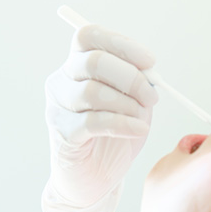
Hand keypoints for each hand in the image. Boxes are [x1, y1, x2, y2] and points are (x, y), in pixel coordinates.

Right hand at [42, 24, 158, 211]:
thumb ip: (139, 82)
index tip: (150, 62)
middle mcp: (62, 80)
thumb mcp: (134, 101)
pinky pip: (94, 122)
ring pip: (93, 92)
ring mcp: (58, 106)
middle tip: (152, 97)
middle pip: (93, 61)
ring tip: (142, 117)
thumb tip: (150, 72)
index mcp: (78, 64)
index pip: (90, 36)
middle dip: (131, 78)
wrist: (97, 175)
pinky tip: (138, 130)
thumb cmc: (116, 132)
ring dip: (128, 104)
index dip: (122, 44)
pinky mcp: (63, 133)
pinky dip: (123, 124)